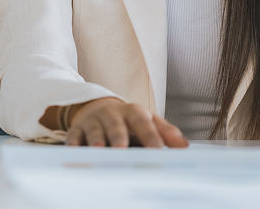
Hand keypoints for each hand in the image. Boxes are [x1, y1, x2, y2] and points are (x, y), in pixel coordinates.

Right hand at [65, 98, 188, 147]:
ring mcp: (94, 120)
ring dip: (96, 140)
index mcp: (134, 113)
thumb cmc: (128, 120)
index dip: (150, 136)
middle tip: (122, 148)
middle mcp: (113, 115)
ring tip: (97, 150)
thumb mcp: (148, 120)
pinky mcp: (78, 128)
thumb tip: (185, 147)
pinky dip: (73, 144)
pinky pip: (74, 136)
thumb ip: (166, 133)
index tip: (157, 149)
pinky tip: (74, 152)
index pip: (144, 123)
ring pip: (95, 130)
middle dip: (119, 136)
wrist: (99, 106)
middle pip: (117, 125)